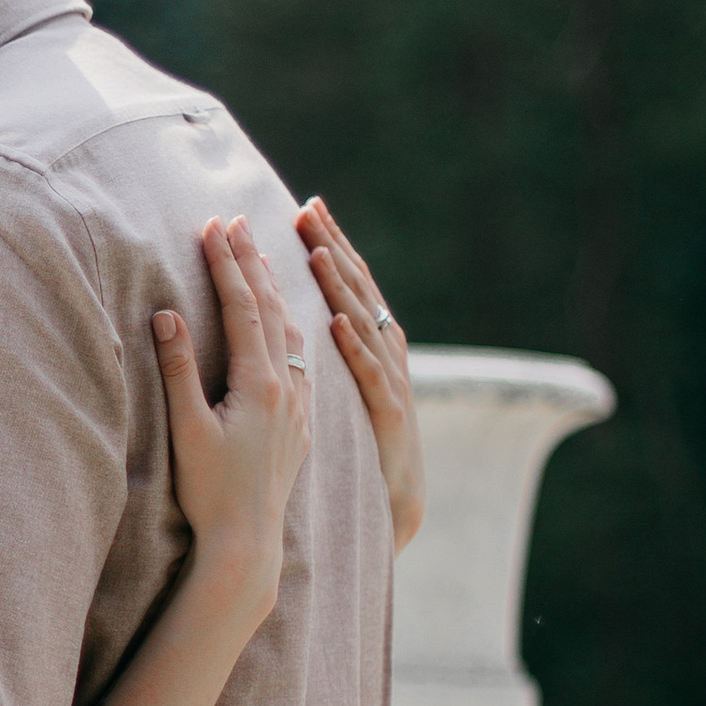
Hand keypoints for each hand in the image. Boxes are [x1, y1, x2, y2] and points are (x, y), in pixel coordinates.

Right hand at [151, 215, 311, 633]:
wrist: (248, 542)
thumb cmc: (210, 491)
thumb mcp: (186, 429)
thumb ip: (178, 370)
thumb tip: (166, 314)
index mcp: (260, 385)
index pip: (244, 309)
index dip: (227, 264)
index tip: (214, 226)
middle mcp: (288, 390)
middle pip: (272, 311)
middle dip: (252, 263)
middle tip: (238, 222)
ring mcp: (298, 407)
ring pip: (293, 334)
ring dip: (275, 292)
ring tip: (262, 259)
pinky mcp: (299, 425)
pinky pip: (302, 361)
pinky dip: (290, 329)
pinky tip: (287, 326)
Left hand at [299, 196, 421, 549]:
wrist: (398, 500)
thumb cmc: (367, 439)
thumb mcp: (347, 384)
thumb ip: (331, 345)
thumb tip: (309, 306)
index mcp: (368, 343)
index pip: (346, 282)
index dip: (330, 243)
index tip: (307, 206)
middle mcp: (382, 353)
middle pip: (357, 290)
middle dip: (333, 246)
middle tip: (308, 207)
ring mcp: (388, 382)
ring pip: (364, 324)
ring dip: (342, 288)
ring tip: (316, 252)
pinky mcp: (388, 414)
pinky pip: (369, 376)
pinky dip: (356, 347)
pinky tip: (337, 323)